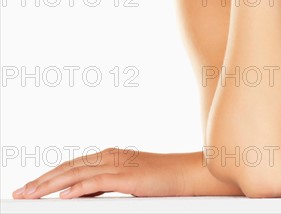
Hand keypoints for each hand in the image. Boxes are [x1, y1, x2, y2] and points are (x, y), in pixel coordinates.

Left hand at [12, 148, 192, 198]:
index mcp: (111, 157)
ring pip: (78, 173)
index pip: (73, 165)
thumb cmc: (161, 180)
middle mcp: (111, 157)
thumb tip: (82, 195)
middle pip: (70, 167)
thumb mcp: (128, 182)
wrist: (186, 174)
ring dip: (51, 184)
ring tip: (31, 194)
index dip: (50, 175)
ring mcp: (119, 165)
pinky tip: (63, 196)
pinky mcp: (127, 176)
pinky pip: (97, 182)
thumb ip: (105, 185)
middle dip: (43, 180)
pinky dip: (78, 188)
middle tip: (20, 192)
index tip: (30, 187)